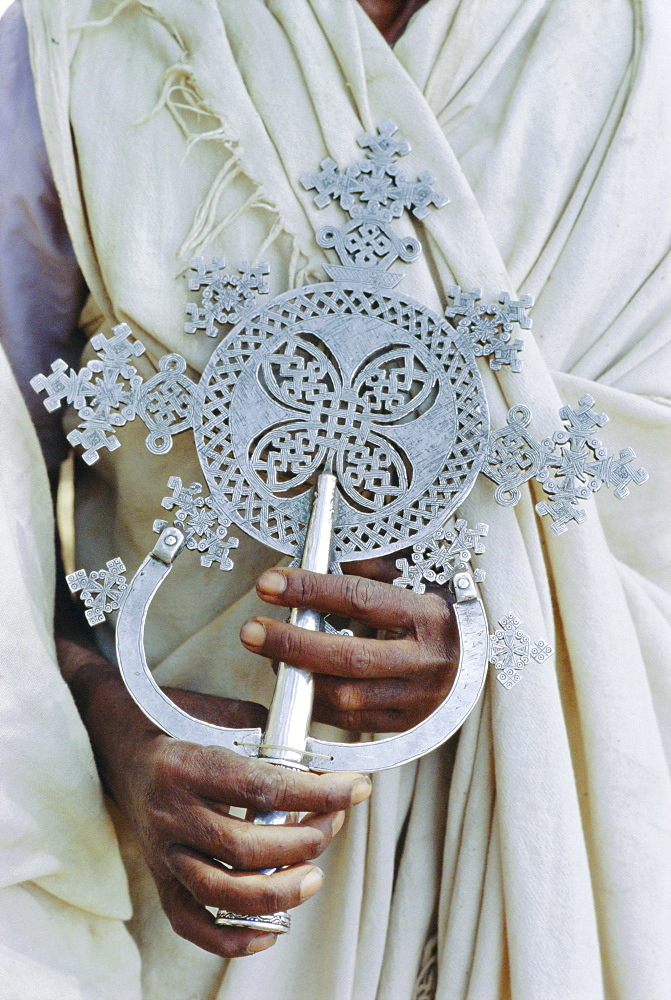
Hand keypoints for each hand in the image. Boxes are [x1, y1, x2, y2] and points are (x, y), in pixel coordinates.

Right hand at [59, 642, 370, 957]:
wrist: (117, 739)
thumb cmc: (179, 720)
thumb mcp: (224, 714)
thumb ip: (271, 740)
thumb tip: (324, 770)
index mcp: (188, 765)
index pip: (261, 786)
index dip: (317, 791)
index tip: (356, 788)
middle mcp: (171, 812)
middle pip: (246, 846)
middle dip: (305, 841)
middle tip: (334, 823)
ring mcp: (162, 850)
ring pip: (222, 891)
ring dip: (278, 892)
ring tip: (314, 877)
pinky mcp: (159, 876)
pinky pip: (191, 922)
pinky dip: (232, 938)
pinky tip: (272, 931)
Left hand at [239, 562, 458, 732]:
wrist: (475, 657)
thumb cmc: (435, 608)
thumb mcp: (413, 577)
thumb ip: (366, 570)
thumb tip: (313, 563)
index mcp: (429, 615)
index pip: (360, 600)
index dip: (310, 590)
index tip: (268, 583)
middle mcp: (427, 661)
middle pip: (349, 657)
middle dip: (292, 643)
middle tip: (249, 630)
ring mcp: (418, 699)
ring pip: (346, 696)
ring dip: (298, 677)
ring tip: (268, 655)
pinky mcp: (405, 725)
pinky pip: (350, 721)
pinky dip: (315, 701)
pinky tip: (294, 681)